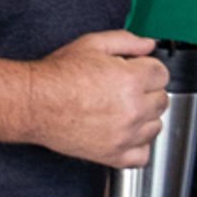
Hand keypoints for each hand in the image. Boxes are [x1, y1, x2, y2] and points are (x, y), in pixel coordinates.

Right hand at [28, 29, 170, 167]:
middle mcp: (133, 109)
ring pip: (155, 127)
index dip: (148, 69)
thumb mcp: (92, 44)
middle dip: (147, 91)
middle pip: (162, 100)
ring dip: (145, 118)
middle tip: (124, 89)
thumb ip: (126, 41)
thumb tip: (148, 44)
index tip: (136, 71)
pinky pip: (143, 155)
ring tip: (122, 110)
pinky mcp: (113, 155)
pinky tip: (124, 133)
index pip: (162, 74)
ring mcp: (125, 135)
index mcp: (132, 80)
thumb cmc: (58, 75)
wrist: (34, 103)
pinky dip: (138, 146)